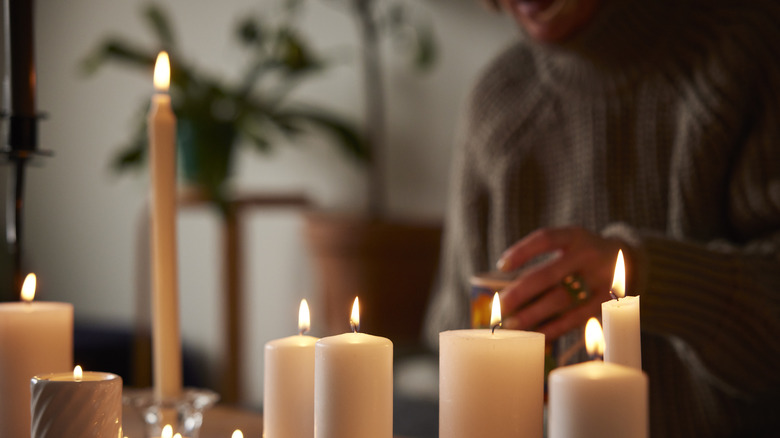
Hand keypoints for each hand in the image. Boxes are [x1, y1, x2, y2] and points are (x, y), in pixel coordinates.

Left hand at [496, 226, 621, 339]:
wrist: (627, 259)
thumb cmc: (582, 256)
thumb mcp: (569, 245)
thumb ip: (545, 262)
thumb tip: (507, 292)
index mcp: (574, 236)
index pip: (546, 239)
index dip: (522, 251)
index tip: (501, 266)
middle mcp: (588, 256)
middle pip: (549, 275)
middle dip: (521, 292)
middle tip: (500, 306)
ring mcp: (599, 279)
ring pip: (561, 299)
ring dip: (532, 313)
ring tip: (511, 324)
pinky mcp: (604, 302)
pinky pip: (575, 318)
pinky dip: (553, 327)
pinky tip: (536, 333)